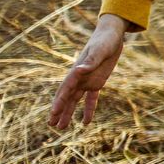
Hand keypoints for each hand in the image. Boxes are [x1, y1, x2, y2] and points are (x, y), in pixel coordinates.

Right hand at [50, 13, 130, 127]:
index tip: (53, 113)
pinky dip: (88, 110)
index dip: (59, 101)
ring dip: (68, 113)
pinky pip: (91, 99)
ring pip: (75, 100)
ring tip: (61, 127)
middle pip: (66, 97)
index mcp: (77, 71)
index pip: (65, 89)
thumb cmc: (105, 41)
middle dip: (59, 110)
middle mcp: (79, 77)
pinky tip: (85, 122)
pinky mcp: (97, 82)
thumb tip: (79, 70)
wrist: (112, 36)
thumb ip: (91, 61)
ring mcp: (87, 81)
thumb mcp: (100, 50)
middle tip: (51, 124)